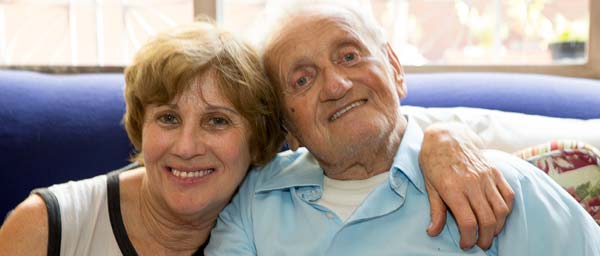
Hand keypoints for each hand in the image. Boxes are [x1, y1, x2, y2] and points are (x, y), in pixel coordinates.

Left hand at [419, 122, 514, 249]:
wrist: (446, 137)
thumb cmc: (434, 162)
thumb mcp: (429, 186)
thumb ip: (435, 211)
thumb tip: (433, 232)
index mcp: (453, 189)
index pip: (467, 222)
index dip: (468, 239)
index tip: (465, 244)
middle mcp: (472, 184)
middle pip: (487, 220)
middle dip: (485, 238)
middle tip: (480, 244)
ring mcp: (486, 177)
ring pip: (501, 210)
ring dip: (497, 227)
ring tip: (489, 233)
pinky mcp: (495, 172)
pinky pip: (508, 196)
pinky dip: (506, 210)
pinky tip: (498, 217)